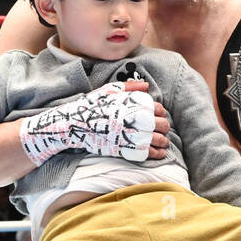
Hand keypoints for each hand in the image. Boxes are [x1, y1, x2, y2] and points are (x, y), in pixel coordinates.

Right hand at [19, 80, 167, 166]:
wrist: (76, 124)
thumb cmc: (92, 105)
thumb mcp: (109, 90)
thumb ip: (129, 87)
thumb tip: (146, 86)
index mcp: (136, 104)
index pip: (159, 109)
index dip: (160, 114)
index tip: (158, 117)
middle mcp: (138, 119)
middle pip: (162, 125)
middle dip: (164, 128)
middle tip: (162, 130)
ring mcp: (133, 135)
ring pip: (159, 140)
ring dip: (164, 142)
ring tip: (163, 142)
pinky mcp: (127, 149)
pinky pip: (149, 153)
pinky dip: (157, 154)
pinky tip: (159, 153)